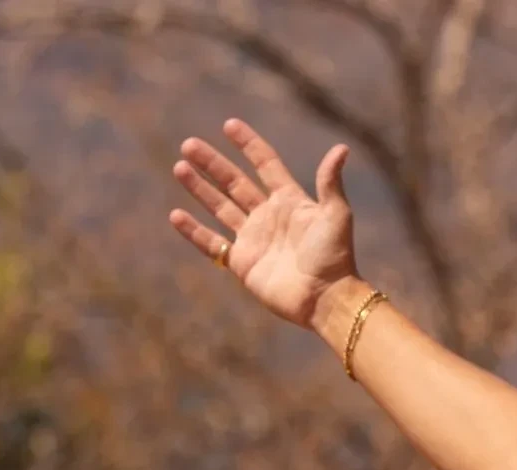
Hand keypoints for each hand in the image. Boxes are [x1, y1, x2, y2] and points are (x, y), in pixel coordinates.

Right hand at [169, 119, 357, 329]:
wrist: (325, 298)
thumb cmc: (335, 256)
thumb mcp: (336, 215)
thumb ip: (330, 182)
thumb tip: (341, 148)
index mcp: (290, 201)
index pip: (266, 165)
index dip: (249, 146)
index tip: (229, 125)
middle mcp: (269, 216)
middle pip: (235, 183)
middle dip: (212, 164)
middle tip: (188, 145)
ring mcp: (254, 239)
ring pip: (220, 207)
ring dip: (199, 188)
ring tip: (179, 167)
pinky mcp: (242, 263)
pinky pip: (212, 244)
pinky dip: (194, 231)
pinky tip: (176, 215)